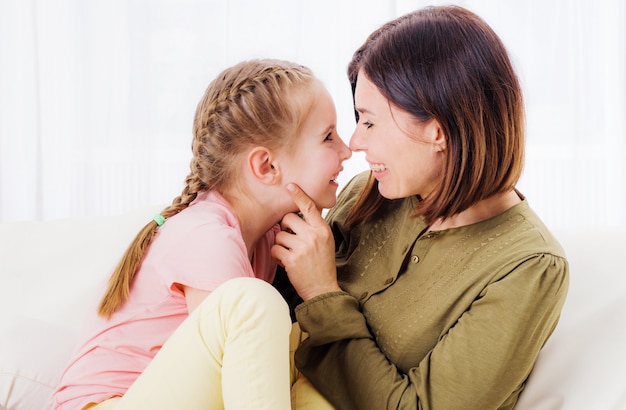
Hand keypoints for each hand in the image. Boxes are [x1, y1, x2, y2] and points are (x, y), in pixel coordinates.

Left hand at [271, 183, 341, 300]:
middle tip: (290, 238)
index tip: (289, 186)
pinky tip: (286, 262)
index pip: (309, 207)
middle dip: (284, 227)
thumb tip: (309, 207)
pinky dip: (277, 256)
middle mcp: (313, 236)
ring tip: (290, 254)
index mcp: (323, 230)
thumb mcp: (326, 241)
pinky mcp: (291, 259)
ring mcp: (302, 247)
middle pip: (287, 219)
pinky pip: (275, 249)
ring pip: (279, 235)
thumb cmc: (323, 264)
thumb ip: (316, 226)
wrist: (323, 289)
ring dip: (281, 244)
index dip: (298, 195)